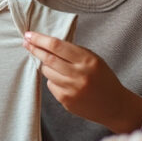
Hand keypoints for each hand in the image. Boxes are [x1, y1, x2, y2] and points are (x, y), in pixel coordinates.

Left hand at [22, 31, 141, 132]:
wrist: (115, 106)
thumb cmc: (103, 79)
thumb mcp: (94, 60)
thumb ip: (74, 52)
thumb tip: (47, 43)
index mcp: (88, 60)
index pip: (57, 46)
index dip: (40, 39)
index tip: (29, 34)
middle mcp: (79, 75)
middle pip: (48, 58)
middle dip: (34, 49)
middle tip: (26, 43)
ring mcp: (71, 89)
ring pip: (47, 72)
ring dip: (46, 66)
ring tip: (56, 66)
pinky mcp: (66, 100)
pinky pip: (51, 85)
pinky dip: (54, 80)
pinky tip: (65, 82)